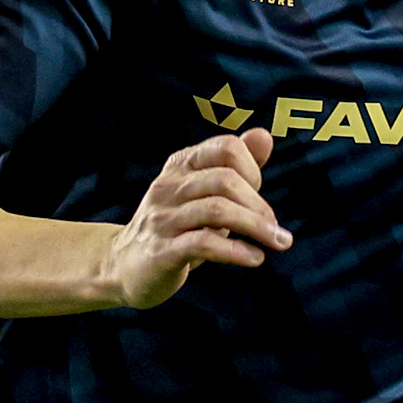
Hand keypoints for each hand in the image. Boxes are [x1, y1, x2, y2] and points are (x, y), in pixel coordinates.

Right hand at [103, 131, 287, 308]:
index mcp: (181, 165)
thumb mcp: (206, 193)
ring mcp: (162, 218)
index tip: (258, 199)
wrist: (126, 266)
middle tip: (277, 232)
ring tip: (277, 243)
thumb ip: (236, 165)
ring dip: (255, 227)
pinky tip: (254, 258)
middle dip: (259, 206)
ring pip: (217, 210)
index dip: (252, 171)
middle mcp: (168, 186)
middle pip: (225, 180)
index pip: (227, 148)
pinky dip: (236, 251)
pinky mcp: (162, 251)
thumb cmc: (178, 227)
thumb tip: (264, 135)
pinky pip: (203, 243)